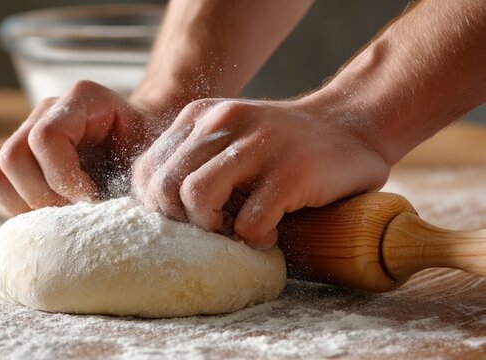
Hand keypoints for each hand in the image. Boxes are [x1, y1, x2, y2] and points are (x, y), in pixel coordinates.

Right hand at [0, 81, 158, 215]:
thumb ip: (134, 174)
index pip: (46, 137)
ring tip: (62, 217)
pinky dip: (17, 209)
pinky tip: (50, 216)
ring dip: (26, 205)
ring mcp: (26, 132)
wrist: (144, 144)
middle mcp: (47, 110)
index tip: (92, 199)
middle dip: (43, 196)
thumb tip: (107, 213)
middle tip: (75, 214)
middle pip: (14, 156)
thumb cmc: (150, 152)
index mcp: (83, 98)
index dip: (64, 177)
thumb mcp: (151, 157)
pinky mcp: (18, 158)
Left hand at [132, 98, 390, 248]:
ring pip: (196, 197)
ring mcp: (258, 144)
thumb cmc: (282, 147)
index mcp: (200, 116)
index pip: (146, 170)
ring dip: (212, 229)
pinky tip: (271, 233)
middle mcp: (224, 121)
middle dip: (180, 221)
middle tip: (210, 229)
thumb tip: (153, 212)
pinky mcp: (291, 172)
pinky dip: (255, 239)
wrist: (354, 125)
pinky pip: (248, 222)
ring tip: (236, 232)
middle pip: (164, 185)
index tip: (182, 220)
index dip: (154, 207)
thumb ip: (192, 160)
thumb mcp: (228, 139)